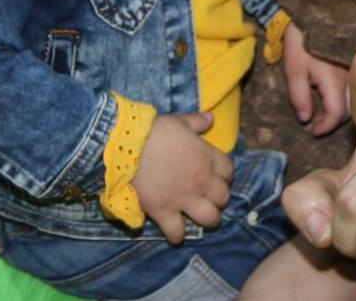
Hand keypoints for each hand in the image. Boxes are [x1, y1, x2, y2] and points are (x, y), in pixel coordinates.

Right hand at [133, 111, 233, 245]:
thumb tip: (210, 118)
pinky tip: (175, 234)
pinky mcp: (164, 212)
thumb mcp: (179, 122)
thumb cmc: (154, 131)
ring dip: (209, 219)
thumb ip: (197, 122)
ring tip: (202, 218)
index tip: (218, 177)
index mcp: (207, 157)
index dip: (225, 175)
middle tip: (209, 198)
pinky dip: (177, 236)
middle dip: (219, 199)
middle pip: (223, 197)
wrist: (127, 148)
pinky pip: (177, 232)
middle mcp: (201, 180)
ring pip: (210, 218)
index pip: (228, 171)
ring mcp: (184, 198)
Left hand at [282, 21, 349, 135]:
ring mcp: (355, 68)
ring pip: (353, 97)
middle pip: (349, 108)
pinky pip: (354, 85)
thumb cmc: (302, 38)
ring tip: (322, 109)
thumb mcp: (294, 66)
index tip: (312, 130)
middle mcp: (351, 76)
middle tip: (316, 122)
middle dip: (332, 120)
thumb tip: (305, 119)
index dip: (325, 126)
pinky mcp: (355, 61)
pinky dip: (344, 95)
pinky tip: (331, 93)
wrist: (316, 9)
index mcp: (335, 79)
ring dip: (339, 108)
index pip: (337, 113)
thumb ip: (298, 95)